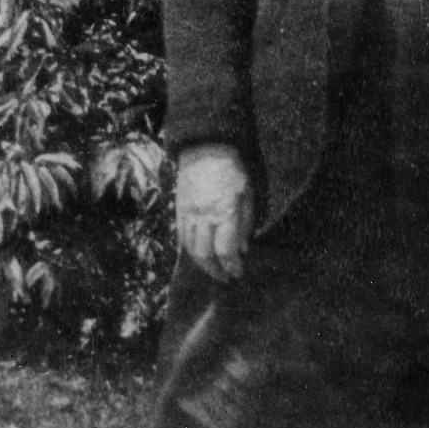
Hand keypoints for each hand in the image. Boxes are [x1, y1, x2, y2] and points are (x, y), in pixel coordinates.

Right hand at [176, 144, 254, 282]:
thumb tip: (243, 249)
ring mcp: (189, 214)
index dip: (231, 265)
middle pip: (205, 254)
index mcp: (225, 211)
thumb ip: (245, 223)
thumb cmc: (233, 171)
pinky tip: (199, 255)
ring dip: (202, 264)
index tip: (238, 273)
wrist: (206, 149)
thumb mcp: (248, 195)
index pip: (225, 249)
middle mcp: (204, 216)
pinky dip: (190, 250)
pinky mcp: (180, 210)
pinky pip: (182, 237)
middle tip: (225, 278)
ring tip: (213, 270)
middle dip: (215, 271)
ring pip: (190, 248)